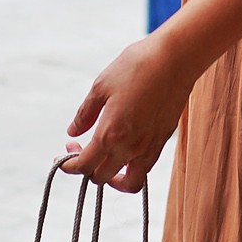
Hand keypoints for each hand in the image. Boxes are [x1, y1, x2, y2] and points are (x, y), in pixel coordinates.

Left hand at [62, 36, 195, 191]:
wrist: (176, 59)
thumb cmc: (136, 67)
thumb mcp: (100, 87)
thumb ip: (85, 115)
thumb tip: (72, 132)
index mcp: (110, 135)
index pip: (83, 166)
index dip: (69, 165)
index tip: (65, 153)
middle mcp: (130, 148)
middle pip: (102, 177)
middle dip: (86, 169)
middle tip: (81, 149)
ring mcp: (149, 148)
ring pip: (129, 183)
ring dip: (113, 178)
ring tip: (104, 162)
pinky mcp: (163, 142)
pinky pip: (145, 169)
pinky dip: (131, 169)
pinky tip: (123, 151)